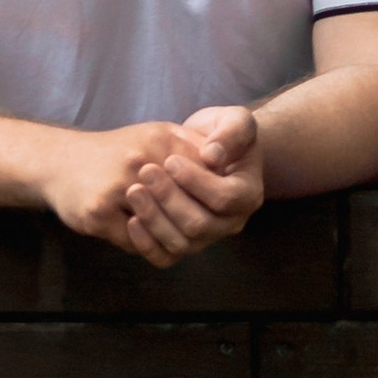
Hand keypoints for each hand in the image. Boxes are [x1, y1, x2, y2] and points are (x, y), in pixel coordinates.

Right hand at [38, 120, 198, 254]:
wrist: (58, 161)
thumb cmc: (114, 151)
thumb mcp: (154, 135)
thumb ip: (190, 145)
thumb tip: (226, 163)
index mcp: (159, 140)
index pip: (203, 176)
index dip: (211, 195)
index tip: (214, 205)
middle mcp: (138, 161)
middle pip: (187, 206)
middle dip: (195, 221)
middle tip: (201, 229)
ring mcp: (117, 189)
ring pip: (163, 229)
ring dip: (171, 236)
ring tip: (175, 235)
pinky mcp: (99, 214)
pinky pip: (136, 242)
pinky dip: (146, 244)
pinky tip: (148, 238)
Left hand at [121, 104, 264, 266]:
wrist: (205, 150)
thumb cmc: (222, 133)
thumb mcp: (234, 121)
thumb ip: (231, 133)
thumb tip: (212, 156)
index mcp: (248, 195)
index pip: (225, 197)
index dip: (195, 181)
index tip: (170, 160)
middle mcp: (231, 223)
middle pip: (200, 224)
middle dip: (169, 198)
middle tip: (145, 171)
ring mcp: (207, 237)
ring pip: (181, 243)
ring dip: (154, 218)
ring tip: (133, 190)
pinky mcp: (184, 244)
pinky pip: (165, 256)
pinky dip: (145, 242)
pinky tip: (130, 219)